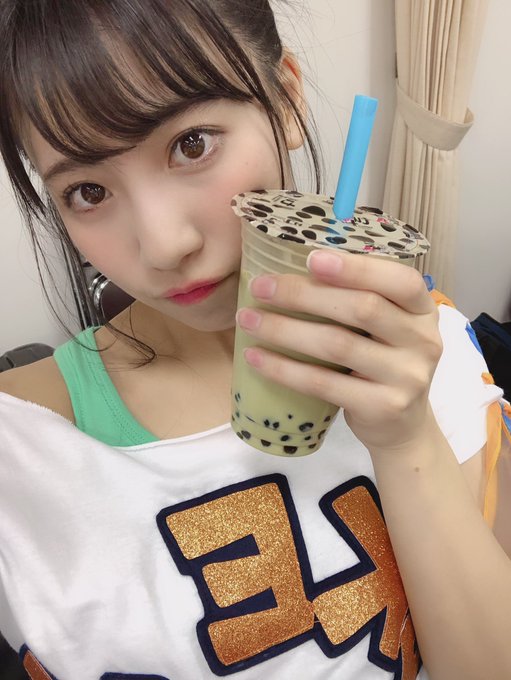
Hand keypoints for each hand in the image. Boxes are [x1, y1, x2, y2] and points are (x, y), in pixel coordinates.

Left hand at [236, 250, 442, 454]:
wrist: (402, 426)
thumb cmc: (382, 363)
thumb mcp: (387, 327)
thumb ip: (360, 297)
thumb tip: (293, 265)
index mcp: (422, 310)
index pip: (401, 280)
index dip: (357, 268)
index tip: (311, 258)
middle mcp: (423, 341)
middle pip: (362, 308)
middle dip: (304, 294)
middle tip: (260, 287)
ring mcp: (406, 377)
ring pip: (338, 345)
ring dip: (285, 329)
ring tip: (247, 319)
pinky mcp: (383, 407)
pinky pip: (323, 384)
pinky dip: (285, 369)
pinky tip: (256, 358)